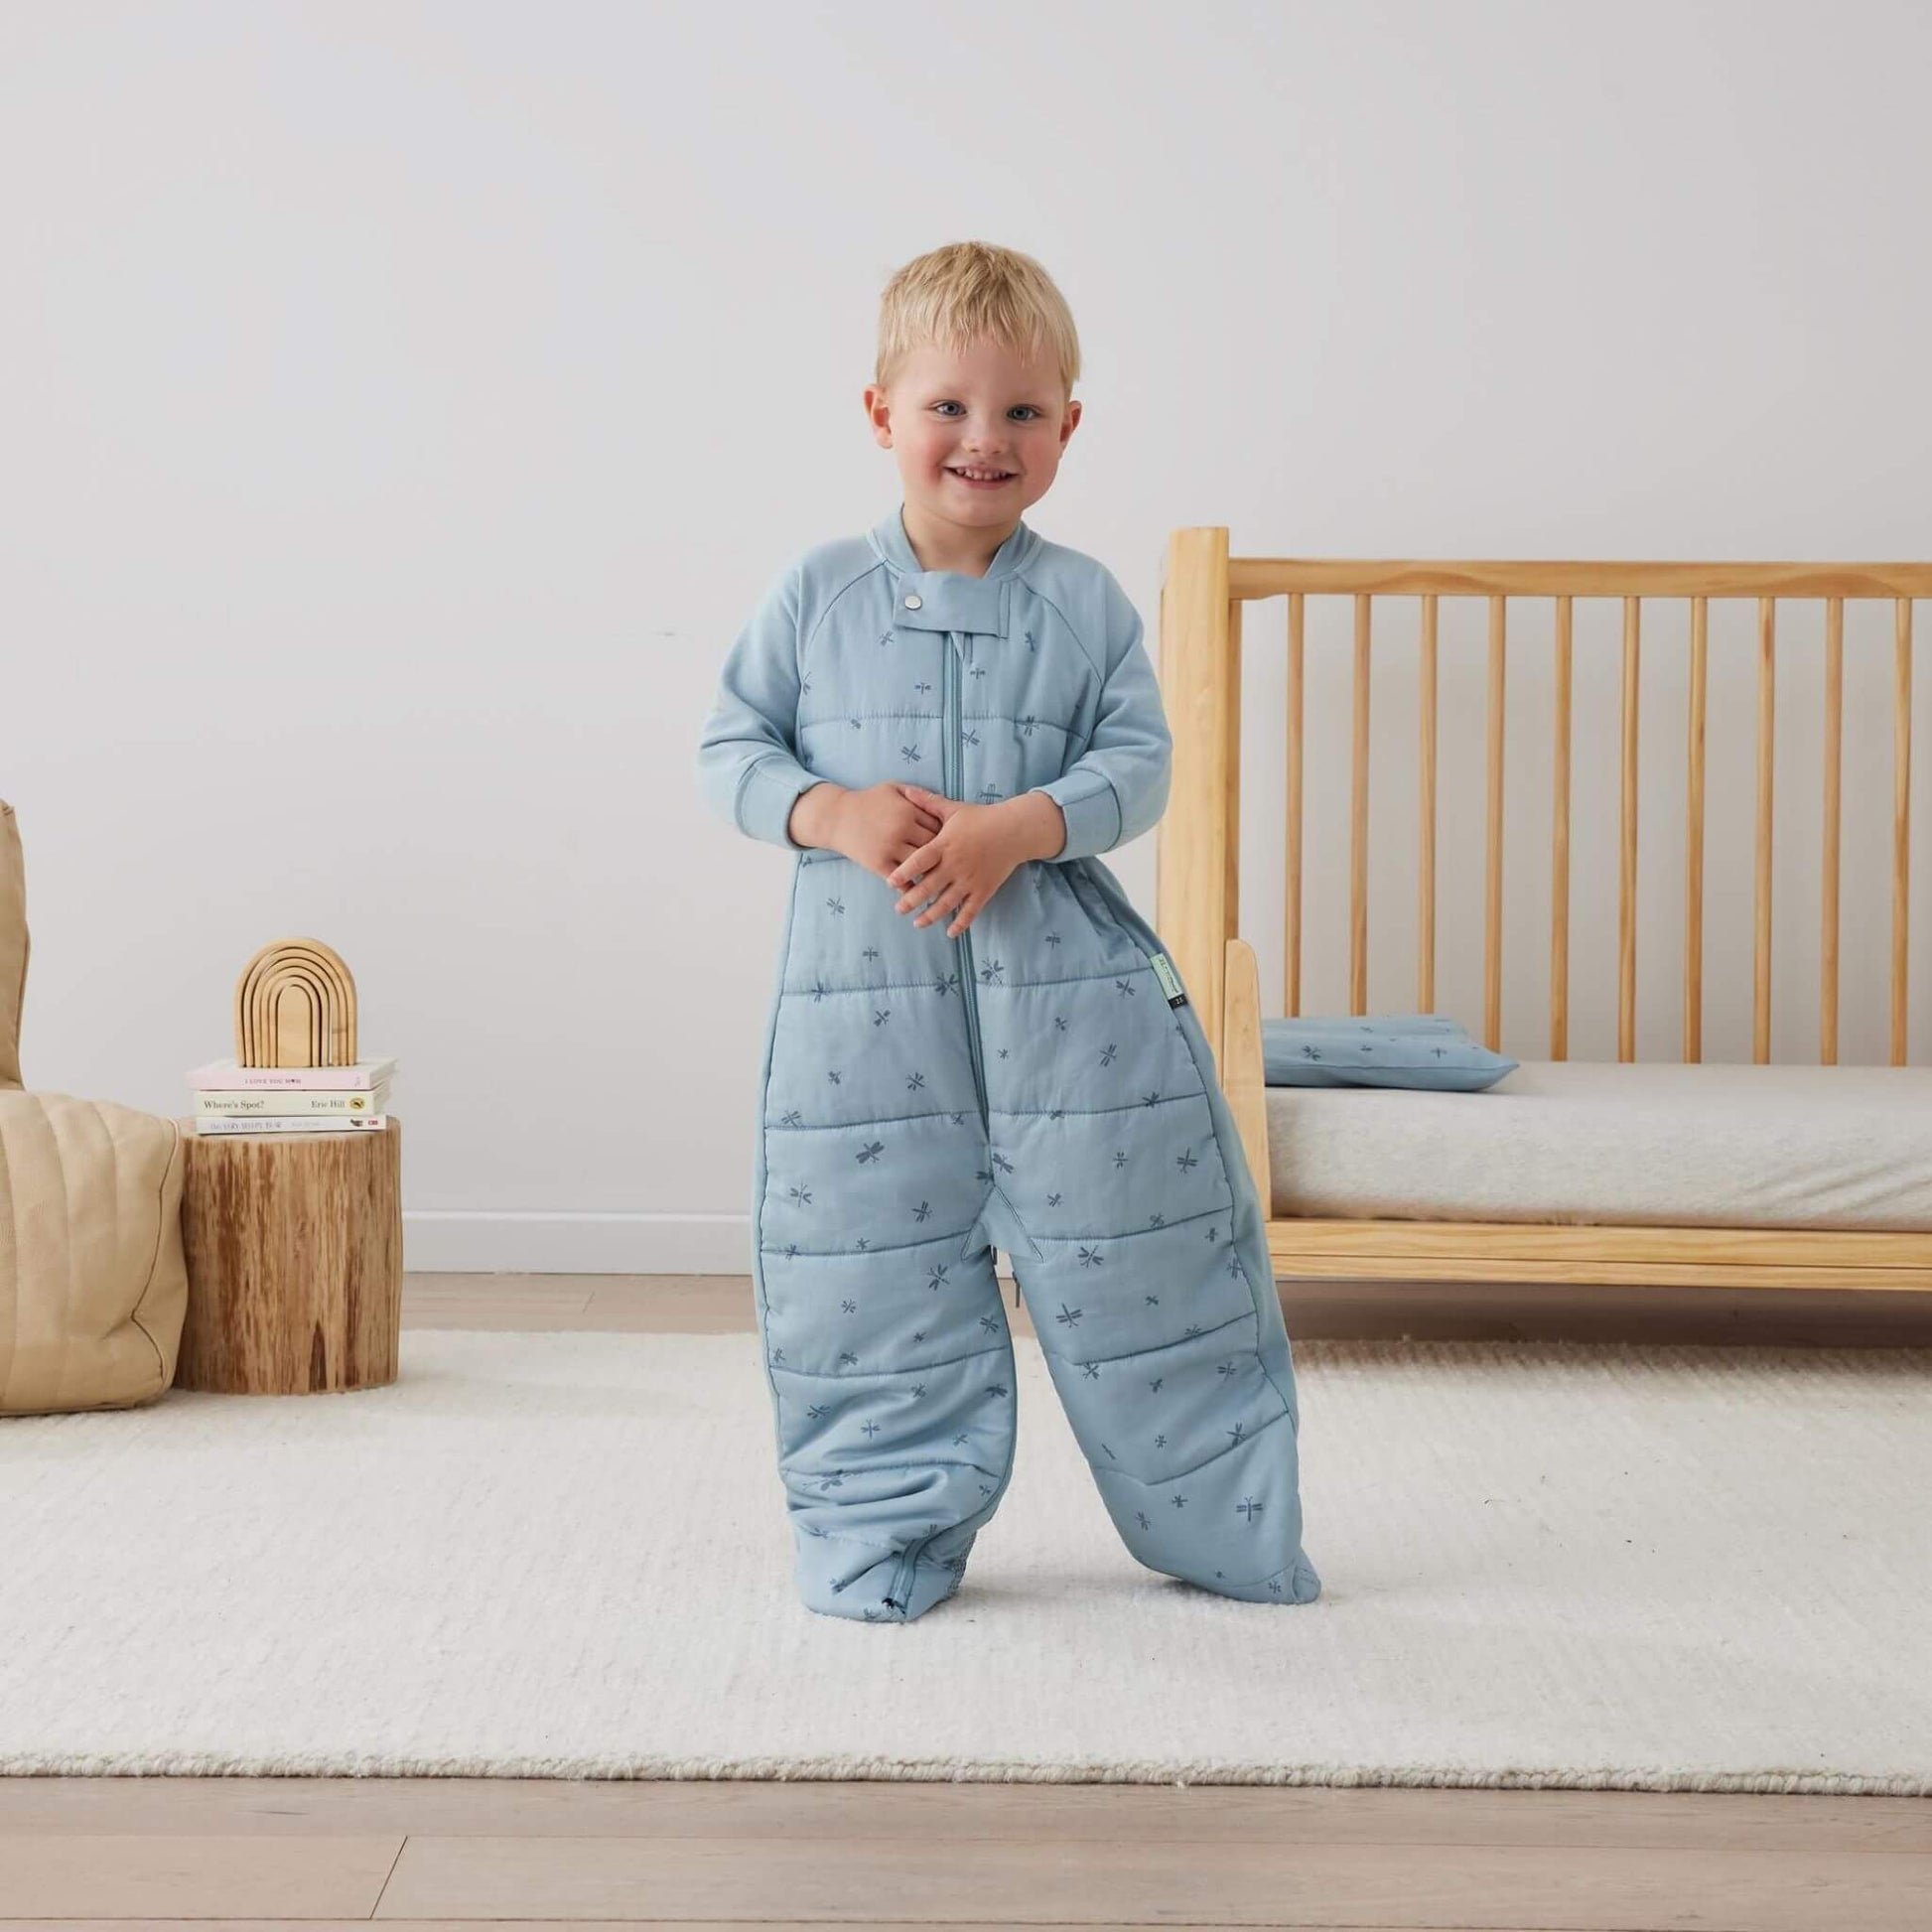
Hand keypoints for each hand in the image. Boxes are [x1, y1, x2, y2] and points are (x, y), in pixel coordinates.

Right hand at [796, 780, 942, 878]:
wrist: (836, 817)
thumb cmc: (867, 801)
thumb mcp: (892, 788)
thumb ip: (916, 793)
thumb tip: (940, 802)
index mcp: (909, 810)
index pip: (939, 826)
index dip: (949, 835)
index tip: (954, 843)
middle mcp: (902, 829)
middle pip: (934, 846)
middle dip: (945, 855)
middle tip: (955, 864)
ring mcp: (890, 848)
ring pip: (920, 865)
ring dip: (931, 873)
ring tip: (941, 879)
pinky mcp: (878, 863)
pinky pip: (901, 879)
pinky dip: (912, 886)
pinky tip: (919, 889)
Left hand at [886, 784, 1062, 937]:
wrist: (1014, 830)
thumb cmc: (981, 818)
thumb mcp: (953, 809)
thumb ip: (928, 803)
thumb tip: (907, 790)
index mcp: (946, 845)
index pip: (920, 861)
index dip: (904, 872)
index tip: (889, 882)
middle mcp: (956, 864)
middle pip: (929, 886)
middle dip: (912, 900)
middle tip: (898, 909)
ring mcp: (970, 880)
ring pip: (947, 902)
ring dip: (931, 915)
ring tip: (917, 923)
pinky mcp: (984, 889)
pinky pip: (971, 911)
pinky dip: (961, 923)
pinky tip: (950, 933)